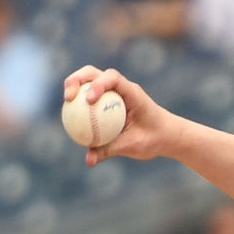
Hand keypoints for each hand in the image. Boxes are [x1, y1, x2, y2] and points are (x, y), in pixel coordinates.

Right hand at [62, 65, 180, 166]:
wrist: (167, 135)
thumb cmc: (155, 139)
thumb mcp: (134, 146)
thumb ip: (111, 150)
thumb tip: (88, 160)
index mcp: (133, 93)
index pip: (113, 78)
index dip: (98, 84)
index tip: (89, 100)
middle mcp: (122, 88)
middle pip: (94, 73)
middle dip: (77, 79)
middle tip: (68, 97)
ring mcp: (114, 92)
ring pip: (89, 82)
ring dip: (74, 87)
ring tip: (66, 103)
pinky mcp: (108, 100)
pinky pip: (90, 97)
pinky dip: (79, 102)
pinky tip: (69, 115)